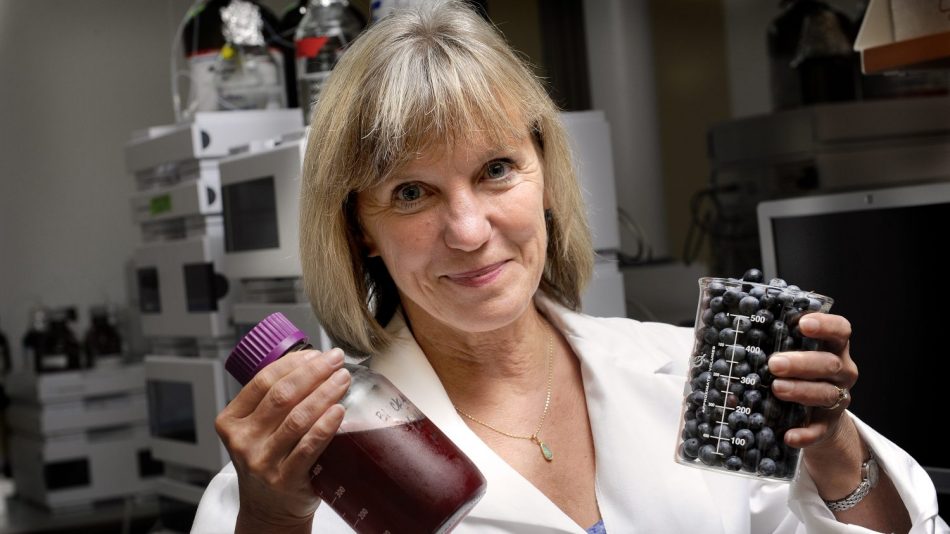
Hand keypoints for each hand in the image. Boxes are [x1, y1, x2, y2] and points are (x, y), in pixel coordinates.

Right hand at [215, 348, 349, 529]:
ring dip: (324, 393)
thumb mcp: (255, 431)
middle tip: (336, 360)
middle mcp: (243, 440)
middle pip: (281, 396)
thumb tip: (315, 363)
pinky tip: (340, 410)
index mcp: (231, 421)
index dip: (292, 363)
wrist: (269, 509)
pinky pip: (308, 446)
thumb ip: (272, 402)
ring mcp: (262, 461)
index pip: (262, 381)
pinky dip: (326, 425)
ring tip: (343, 379)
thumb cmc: (269, 461)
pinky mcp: (285, 479)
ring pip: (296, 418)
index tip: (316, 353)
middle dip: (313, 372)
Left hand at [766, 313, 857, 449]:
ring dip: (800, 391)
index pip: (840, 329)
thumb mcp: (789, 352)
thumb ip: (770, 342)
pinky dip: (805, 434)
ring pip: (825, 393)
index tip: (803, 324)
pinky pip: (819, 430)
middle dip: (802, 363)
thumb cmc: (797, 371)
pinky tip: (789, 436)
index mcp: (833, 346)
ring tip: (776, 389)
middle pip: (829, 363)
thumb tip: (726, 340)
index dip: (825, 325)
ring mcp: (837, 398)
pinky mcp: (828, 425)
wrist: (817, 415)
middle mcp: (841, 371)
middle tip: (774, 364)